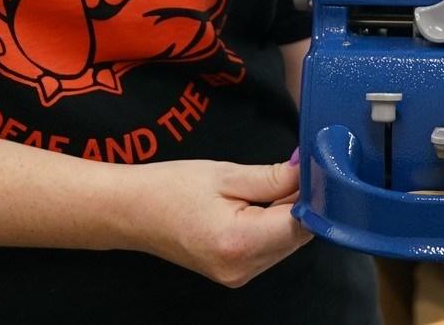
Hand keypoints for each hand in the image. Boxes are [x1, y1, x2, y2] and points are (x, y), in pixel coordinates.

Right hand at [123, 158, 312, 286]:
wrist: (130, 212)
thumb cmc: (170, 187)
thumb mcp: (224, 174)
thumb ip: (272, 177)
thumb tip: (309, 171)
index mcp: (239, 242)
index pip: (300, 224)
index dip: (311, 195)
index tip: (313, 169)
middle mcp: (243, 268)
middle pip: (297, 237)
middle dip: (300, 203)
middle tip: (292, 169)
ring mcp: (238, 276)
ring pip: (286, 244)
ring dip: (287, 214)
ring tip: (266, 185)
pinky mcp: (234, 274)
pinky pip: (269, 249)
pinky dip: (272, 226)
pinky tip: (257, 204)